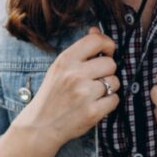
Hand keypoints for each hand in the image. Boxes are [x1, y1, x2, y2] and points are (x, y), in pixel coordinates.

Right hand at [14, 27, 120, 147]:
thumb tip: (96, 30)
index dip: (107, 45)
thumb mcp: (59, 68)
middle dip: (107, 71)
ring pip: (115, 82)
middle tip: (95, 80)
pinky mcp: (92, 112)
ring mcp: (84, 94)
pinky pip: (115, 99)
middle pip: (110, 63)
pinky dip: (108, 103)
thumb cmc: (52, 94)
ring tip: (93, 94)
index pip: (96, 41)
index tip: (106, 52)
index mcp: (65, 60)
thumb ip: (79, 50)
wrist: (40, 126)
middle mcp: (75, 75)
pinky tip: (95, 105)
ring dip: (108, 88)